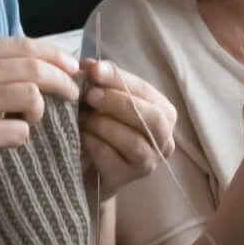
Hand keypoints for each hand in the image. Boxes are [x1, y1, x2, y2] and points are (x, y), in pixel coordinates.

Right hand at [0, 36, 80, 179]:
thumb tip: (44, 63)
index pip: (26, 45)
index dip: (55, 56)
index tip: (72, 67)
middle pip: (36, 68)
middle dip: (62, 81)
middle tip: (73, 94)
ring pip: (34, 97)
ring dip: (38, 112)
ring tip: (27, 120)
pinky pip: (22, 132)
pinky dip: (21, 136)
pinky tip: (7, 138)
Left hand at [78, 59, 175, 194]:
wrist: (88, 169)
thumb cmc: (102, 128)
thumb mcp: (104, 100)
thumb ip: (102, 80)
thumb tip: (90, 65)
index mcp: (164, 113)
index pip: (146, 91)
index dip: (119, 78)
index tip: (94, 70)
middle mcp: (164, 140)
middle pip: (151, 118)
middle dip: (118, 102)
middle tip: (89, 95)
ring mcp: (148, 163)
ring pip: (132, 140)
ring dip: (101, 124)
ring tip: (81, 119)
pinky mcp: (125, 178)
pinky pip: (109, 156)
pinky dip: (91, 142)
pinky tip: (79, 137)